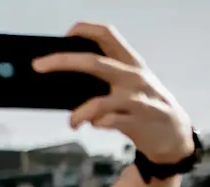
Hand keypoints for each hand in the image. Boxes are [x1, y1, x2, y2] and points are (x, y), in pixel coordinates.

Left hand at [32, 22, 193, 164]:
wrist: (172, 133)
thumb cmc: (142, 106)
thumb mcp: (126, 85)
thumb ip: (101, 78)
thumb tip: (61, 77)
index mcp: (129, 62)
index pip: (107, 35)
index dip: (85, 30)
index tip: (66, 35)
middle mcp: (133, 76)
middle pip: (94, 62)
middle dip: (62, 61)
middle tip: (38, 66)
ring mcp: (137, 98)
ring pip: (99, 102)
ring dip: (79, 114)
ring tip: (73, 121)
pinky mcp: (139, 120)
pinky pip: (109, 122)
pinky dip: (96, 124)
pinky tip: (95, 125)